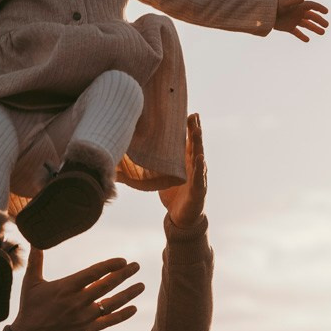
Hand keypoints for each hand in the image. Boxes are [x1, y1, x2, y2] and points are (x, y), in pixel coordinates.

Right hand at [10, 249, 144, 330]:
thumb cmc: (30, 308)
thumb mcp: (30, 282)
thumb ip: (36, 260)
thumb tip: (35, 240)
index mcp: (66, 287)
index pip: (93, 273)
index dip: (110, 265)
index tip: (123, 260)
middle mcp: (77, 301)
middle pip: (107, 285)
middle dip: (124, 275)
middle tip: (136, 266)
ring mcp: (84, 317)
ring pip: (112, 303)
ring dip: (129, 294)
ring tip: (141, 285)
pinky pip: (108, 321)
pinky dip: (122, 315)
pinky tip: (134, 308)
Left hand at [158, 112, 206, 228]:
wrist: (182, 217)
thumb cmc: (172, 194)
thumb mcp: (161, 176)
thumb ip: (152, 165)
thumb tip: (129, 156)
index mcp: (186, 162)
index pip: (188, 142)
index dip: (189, 128)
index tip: (189, 112)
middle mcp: (194, 167)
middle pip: (196, 145)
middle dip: (195, 130)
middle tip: (194, 115)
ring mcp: (198, 178)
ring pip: (199, 158)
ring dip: (198, 144)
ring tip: (197, 131)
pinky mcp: (198, 191)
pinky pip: (199, 178)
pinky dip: (200, 169)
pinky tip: (200, 158)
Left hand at [274, 0, 328, 41]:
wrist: (266, 13)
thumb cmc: (275, 5)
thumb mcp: (285, 2)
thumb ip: (295, 0)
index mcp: (299, 6)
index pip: (312, 6)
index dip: (320, 8)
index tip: (326, 12)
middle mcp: (298, 13)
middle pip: (312, 17)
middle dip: (320, 21)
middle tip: (326, 26)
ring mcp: (294, 21)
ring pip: (307, 25)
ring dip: (315, 29)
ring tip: (322, 33)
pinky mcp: (289, 28)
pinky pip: (297, 33)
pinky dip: (302, 36)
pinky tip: (308, 40)